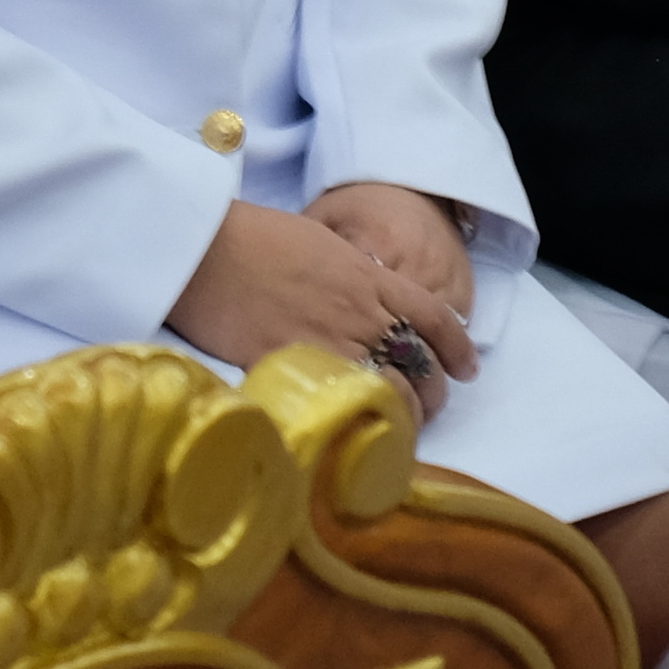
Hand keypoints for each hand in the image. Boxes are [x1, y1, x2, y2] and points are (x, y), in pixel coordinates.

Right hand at [165, 200, 479, 420]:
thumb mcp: (318, 241)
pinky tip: (357, 435)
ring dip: (403, 417)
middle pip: (421, 365)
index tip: (466, 367)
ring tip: (397, 429)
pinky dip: (357, 425)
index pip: (436, 318)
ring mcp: (328, 345)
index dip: (458, 348)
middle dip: (434, 392)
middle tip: (428, 404)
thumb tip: (358, 294)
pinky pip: (341, 406)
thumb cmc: (250, 234)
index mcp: (369, 277)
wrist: (202, 245)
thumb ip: (350, 272)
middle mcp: (360, 315)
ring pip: (391, 394)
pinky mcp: (293, 370)